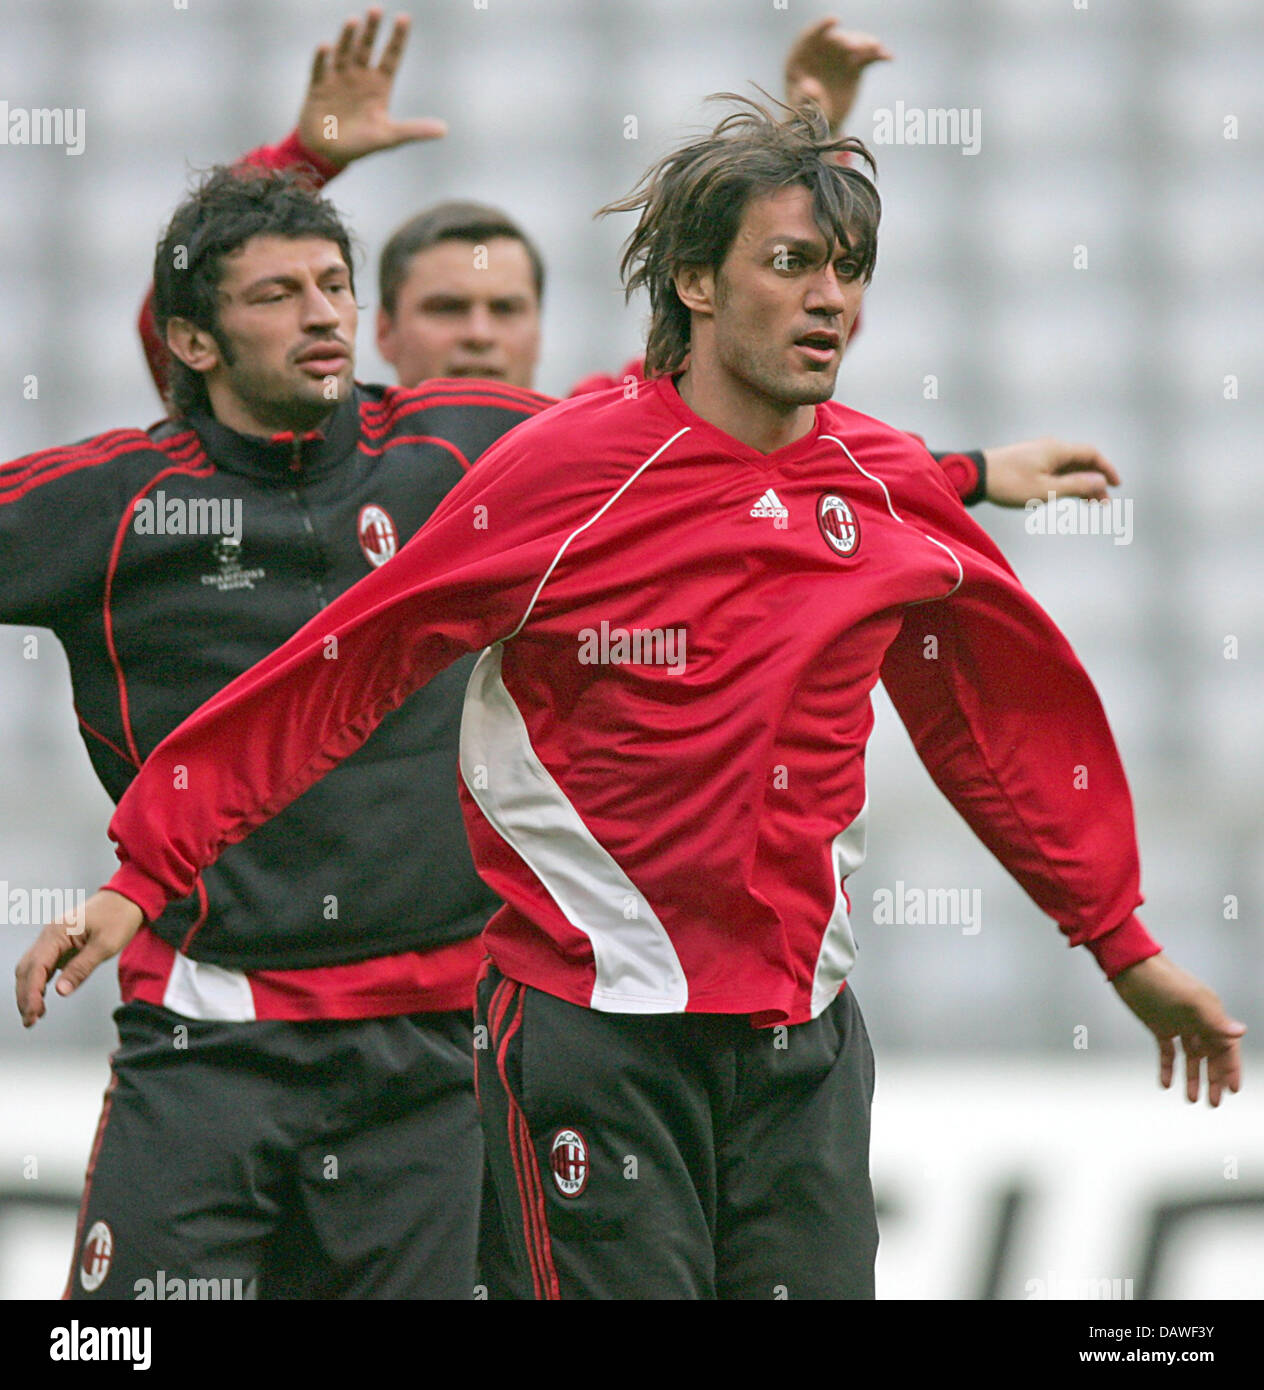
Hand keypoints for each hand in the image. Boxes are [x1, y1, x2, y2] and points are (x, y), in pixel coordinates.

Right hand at [15, 889, 142, 1027]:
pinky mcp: (59, 944)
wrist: (128, 898)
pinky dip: (38, 983)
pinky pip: (42, 966)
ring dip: (29, 992)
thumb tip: (60, 991)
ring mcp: (52, 939)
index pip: (35, 967)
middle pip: (27, 969)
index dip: (31, 993)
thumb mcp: (105, 945)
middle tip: (31, 1021)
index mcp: (57, 932)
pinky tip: (41, 1000)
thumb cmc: (119, 917)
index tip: (34, 1013)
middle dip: (25, 996)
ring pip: (30, 968)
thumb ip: (82, 968)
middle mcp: (49, 934)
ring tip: (34, 1016)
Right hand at [297, 8, 446, 169]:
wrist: (328, 154)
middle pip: (366, 48)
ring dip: (348, 38)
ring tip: (354, 21)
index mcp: (379, 86)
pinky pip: (319, 69)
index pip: (391, 57)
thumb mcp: (390, 137)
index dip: (397, 39)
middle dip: (372, 30)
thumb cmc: (360, 145)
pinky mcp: (318, 87)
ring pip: (344, 53)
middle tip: (377, 10)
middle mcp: (359, 76)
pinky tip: (326, 47)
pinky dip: (322, 59)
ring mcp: (338, 79)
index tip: (404, 18)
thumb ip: (414, 130)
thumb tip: (444, 130)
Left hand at [784, 17, 892, 131]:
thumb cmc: (806, 117)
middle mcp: (820, 53)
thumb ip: (805, 98)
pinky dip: (878, 56)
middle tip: (856, 48)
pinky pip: (868, 57)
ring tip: (876, 48)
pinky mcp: (854, 65)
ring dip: (866, 44)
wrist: (822, 126)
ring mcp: (838, 57)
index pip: (809, 38)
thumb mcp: (804, 111)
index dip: (821, 27)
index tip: (834, 20)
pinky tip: (889, 57)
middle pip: (835, 40)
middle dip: (847, 40)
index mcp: (800, 59)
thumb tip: (810, 87)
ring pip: (854, 45)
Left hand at [982, 437, 1120, 506]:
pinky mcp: (1029, 461)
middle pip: (1081, 462)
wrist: (975, 475)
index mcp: (1057, 450)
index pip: (1091, 454)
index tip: (1117, 485)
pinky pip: (1055, 469)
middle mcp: (1050, 447)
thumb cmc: (1008, 483)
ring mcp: (1039, 453)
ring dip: (1081, 484)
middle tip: (1102, 504)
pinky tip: (1067, 495)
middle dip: (1095, 482)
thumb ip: (1075, 486)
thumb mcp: (1045, 490)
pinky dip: (1065, 482)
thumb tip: (1100, 482)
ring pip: (1068, 467)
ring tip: (1089, 504)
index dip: (1107, 469)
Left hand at [1112, 954, 1245, 1105]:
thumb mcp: (1190, 1001)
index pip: (1226, 1047)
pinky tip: (1166, 1083)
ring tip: (1191, 1098)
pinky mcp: (1158, 1024)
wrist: (1129, 967)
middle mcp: (1197, 1020)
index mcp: (1210, 1014)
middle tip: (1213, 1102)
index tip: (1232, 1090)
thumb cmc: (1161, 980)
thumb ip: (1215, 1020)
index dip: (1231, 1068)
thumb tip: (1240, 1032)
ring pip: (1190, 1056)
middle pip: (1211, 1055)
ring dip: (1192, 1077)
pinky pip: (1167, 1051)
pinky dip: (1168, 1067)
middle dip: (1213, 1079)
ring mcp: (1178, 1023)